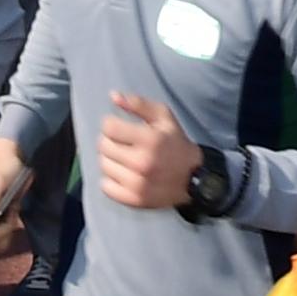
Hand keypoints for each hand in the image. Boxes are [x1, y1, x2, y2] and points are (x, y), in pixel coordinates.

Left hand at [96, 92, 200, 210]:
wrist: (193, 177)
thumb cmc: (175, 143)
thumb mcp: (163, 116)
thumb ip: (138, 104)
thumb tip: (113, 96)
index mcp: (150, 139)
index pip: (109, 127)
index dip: (110, 124)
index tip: (118, 126)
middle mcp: (142, 162)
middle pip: (104, 146)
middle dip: (110, 140)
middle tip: (122, 142)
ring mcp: (137, 183)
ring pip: (104, 165)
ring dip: (111, 160)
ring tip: (125, 158)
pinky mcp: (134, 199)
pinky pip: (106, 187)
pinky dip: (110, 180)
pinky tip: (123, 173)